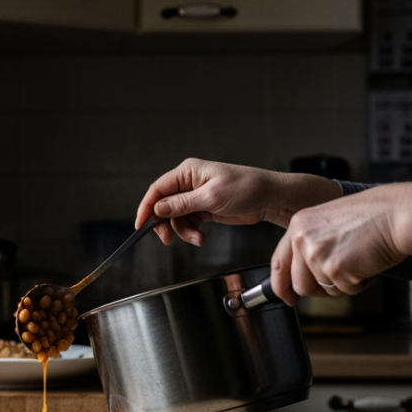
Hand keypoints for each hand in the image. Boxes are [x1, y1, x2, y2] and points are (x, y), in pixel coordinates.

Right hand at [135, 159, 339, 246]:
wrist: (271, 198)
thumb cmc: (246, 189)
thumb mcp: (211, 197)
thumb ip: (182, 204)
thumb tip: (157, 209)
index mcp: (188, 172)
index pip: (158, 189)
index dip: (147, 207)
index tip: (140, 225)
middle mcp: (189, 182)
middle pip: (164, 205)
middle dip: (166, 224)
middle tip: (167, 240)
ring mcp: (197, 196)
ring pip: (177, 217)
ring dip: (183, 231)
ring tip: (197, 239)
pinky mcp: (205, 208)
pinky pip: (189, 222)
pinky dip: (192, 232)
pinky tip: (201, 238)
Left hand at [270, 178, 411, 303]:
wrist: (399, 214)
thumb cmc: (374, 216)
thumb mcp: (330, 222)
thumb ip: (312, 243)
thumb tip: (303, 275)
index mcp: (298, 224)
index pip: (279, 262)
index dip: (281, 285)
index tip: (286, 297)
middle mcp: (302, 239)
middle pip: (300, 284)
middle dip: (321, 289)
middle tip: (344, 275)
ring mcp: (316, 254)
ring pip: (324, 290)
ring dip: (344, 283)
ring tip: (360, 258)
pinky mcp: (335, 269)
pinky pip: (346, 290)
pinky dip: (361, 282)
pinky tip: (369, 261)